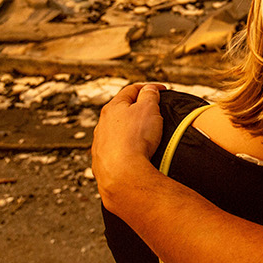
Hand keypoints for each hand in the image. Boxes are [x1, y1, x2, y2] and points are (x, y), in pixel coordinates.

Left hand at [92, 83, 164, 205]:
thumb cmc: (136, 139)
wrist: (123, 174)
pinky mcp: (101, 162)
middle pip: (121, 111)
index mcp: (112, 108)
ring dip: (129, 131)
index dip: (149, 88)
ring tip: (144, 137)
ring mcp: (99, 144)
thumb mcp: (149, 108)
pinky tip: (134, 155)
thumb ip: (150, 95)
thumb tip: (149, 89)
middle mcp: (102, 124)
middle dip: (137, 110)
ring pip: (116, 132)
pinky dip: (125, 149)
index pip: (131, 90)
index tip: (162, 91)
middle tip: (153, 113)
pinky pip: (115, 151)